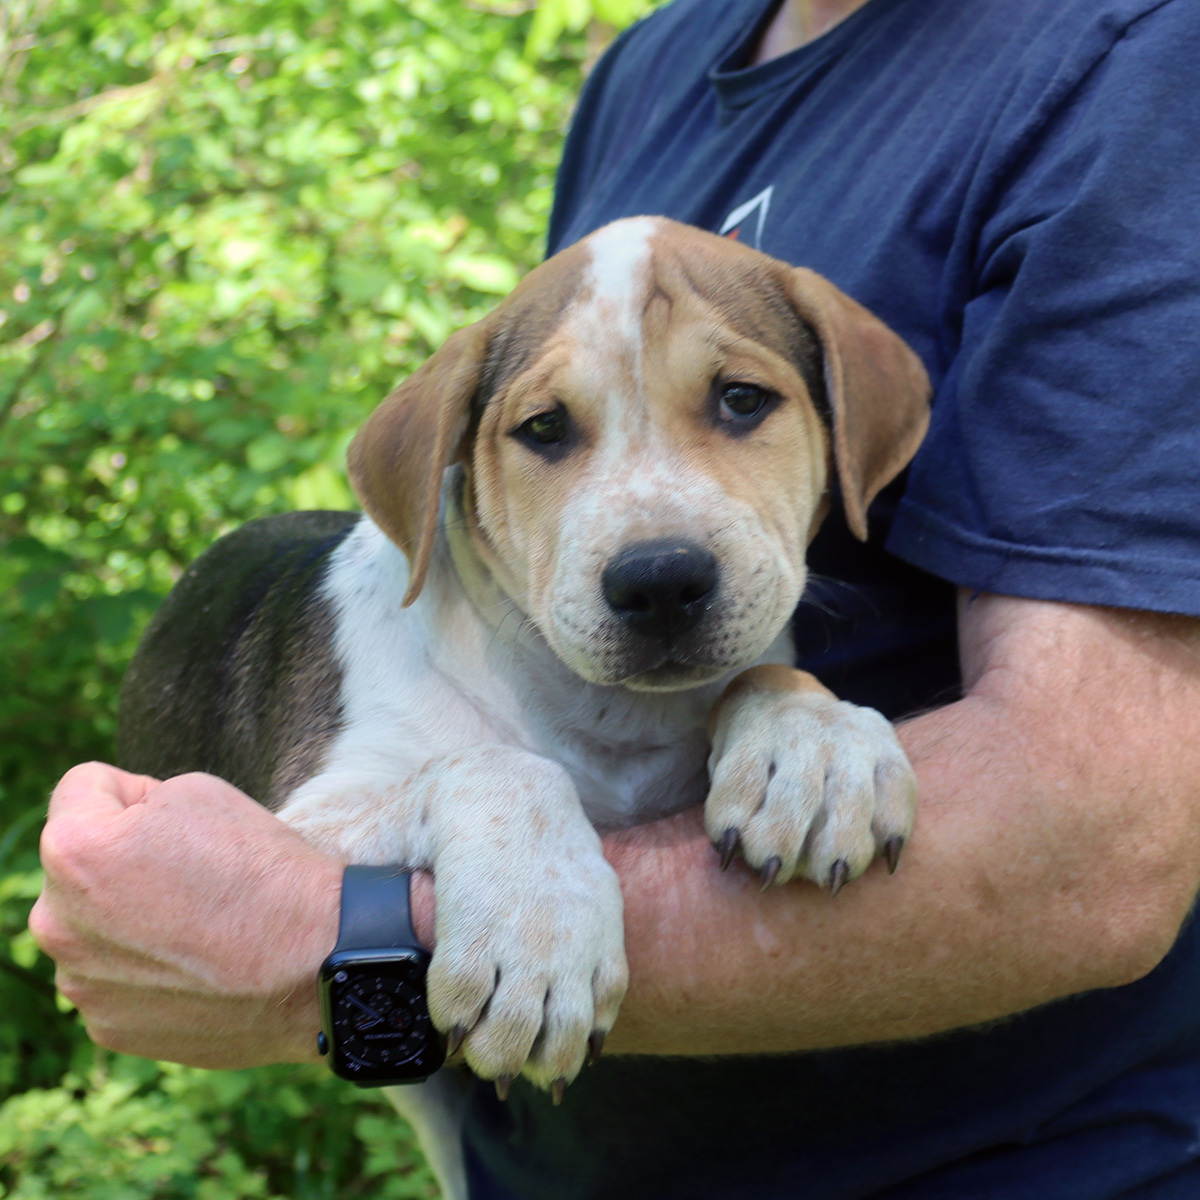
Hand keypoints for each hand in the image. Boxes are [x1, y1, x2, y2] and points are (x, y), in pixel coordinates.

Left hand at [29, 763, 351, 1067]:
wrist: (316, 961)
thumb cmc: (262, 868)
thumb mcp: (199, 793)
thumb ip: (134, 802)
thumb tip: (112, 835)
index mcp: (73, 851)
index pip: (84, 787)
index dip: (142, 792)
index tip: (185, 823)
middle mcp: (56, 923)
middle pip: (81, 863)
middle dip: (124, 858)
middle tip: (196, 875)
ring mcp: (80, 985)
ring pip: (95, 925)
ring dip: (131, 917)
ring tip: (201, 924)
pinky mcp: (110, 1026)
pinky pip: (117, 977)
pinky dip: (150, 968)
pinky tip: (200, 965)